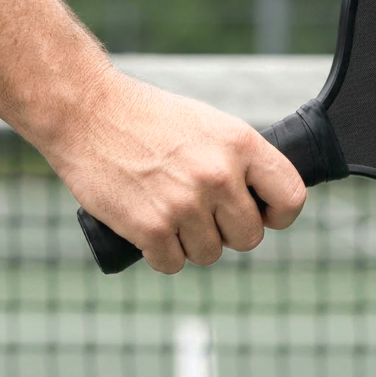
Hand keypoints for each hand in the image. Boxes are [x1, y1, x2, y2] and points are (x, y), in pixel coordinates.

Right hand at [44, 70, 306, 273]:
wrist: (85, 111)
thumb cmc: (146, 118)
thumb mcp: (207, 124)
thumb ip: (237, 161)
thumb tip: (261, 204)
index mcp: (240, 143)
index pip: (291, 197)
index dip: (278, 215)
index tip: (261, 215)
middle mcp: (218, 175)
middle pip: (248, 238)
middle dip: (226, 233)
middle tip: (200, 215)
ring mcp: (185, 203)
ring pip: (210, 255)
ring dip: (190, 245)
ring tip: (168, 215)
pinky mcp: (151, 227)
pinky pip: (172, 265)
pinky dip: (160, 255)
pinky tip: (148, 231)